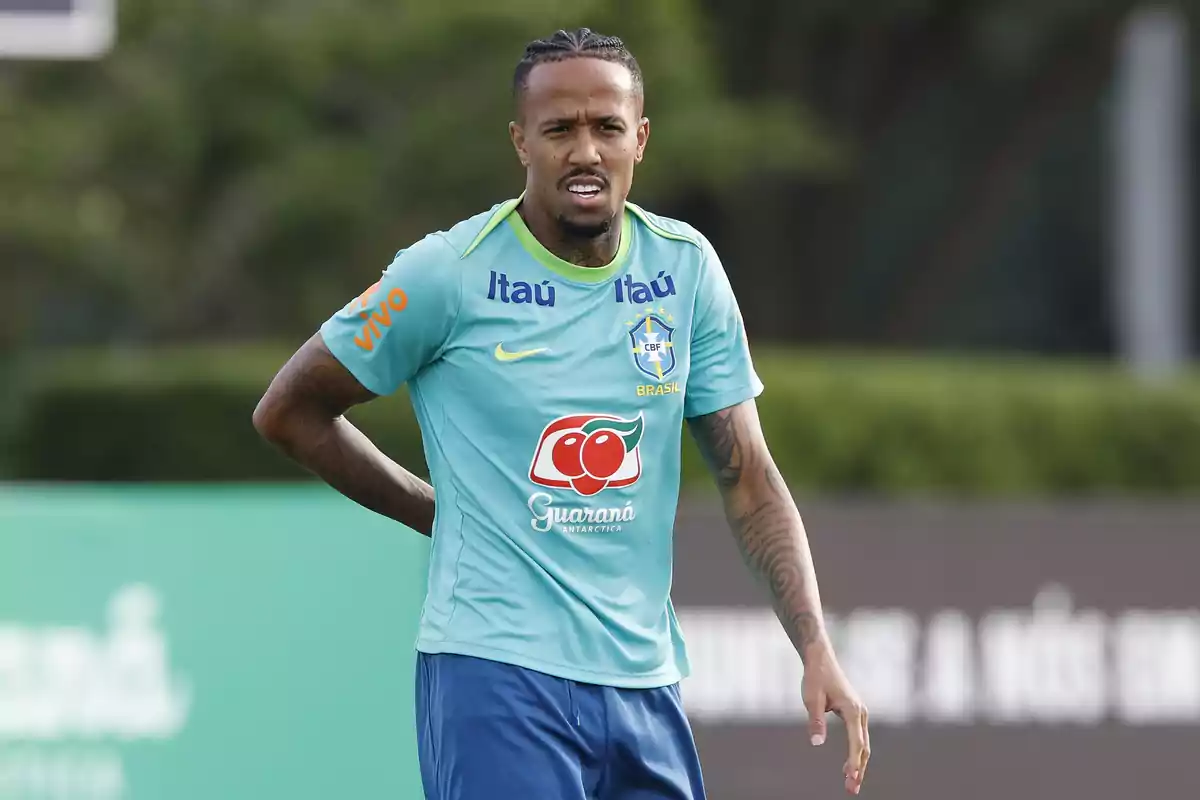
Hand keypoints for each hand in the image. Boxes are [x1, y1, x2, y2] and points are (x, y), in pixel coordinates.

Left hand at [803, 645, 869, 794]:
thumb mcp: (811, 699)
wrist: (821, 659)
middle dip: (859, 769)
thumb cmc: (815, 678)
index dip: (854, 762)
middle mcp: (861, 712)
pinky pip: (860, 738)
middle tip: (851, 789)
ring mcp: (860, 713)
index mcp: (852, 710)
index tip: (851, 778)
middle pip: (863, 747)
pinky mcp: (856, 713)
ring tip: (851, 783)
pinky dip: (857, 753)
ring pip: (863, 744)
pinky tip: (850, 766)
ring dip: (859, 764)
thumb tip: (817, 744)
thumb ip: (815, 721)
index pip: (856, 742)